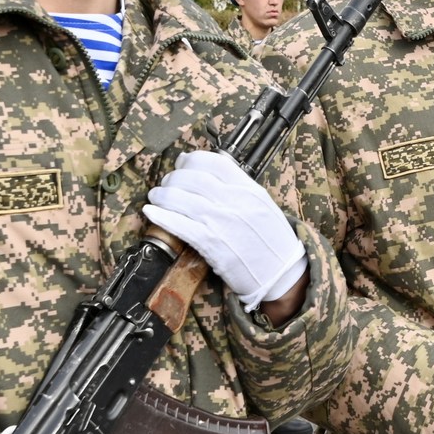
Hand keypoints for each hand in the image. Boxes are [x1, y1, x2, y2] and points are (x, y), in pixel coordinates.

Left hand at [143, 150, 306, 311]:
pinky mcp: (213, 245)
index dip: (192, 160)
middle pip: (193, 178)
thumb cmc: (271, 240)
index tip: (182, 163)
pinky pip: (181, 226)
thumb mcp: (262, 204)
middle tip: (166, 184)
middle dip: (173, 178)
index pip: (215, 163)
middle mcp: (236, 202)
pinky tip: (152, 212)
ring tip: (156, 197)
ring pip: (183, 199)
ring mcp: (223, 223)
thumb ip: (238, 186)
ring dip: (163, 195)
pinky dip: (162, 217)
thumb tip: (206, 168)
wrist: (281, 273)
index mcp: (250, 190)